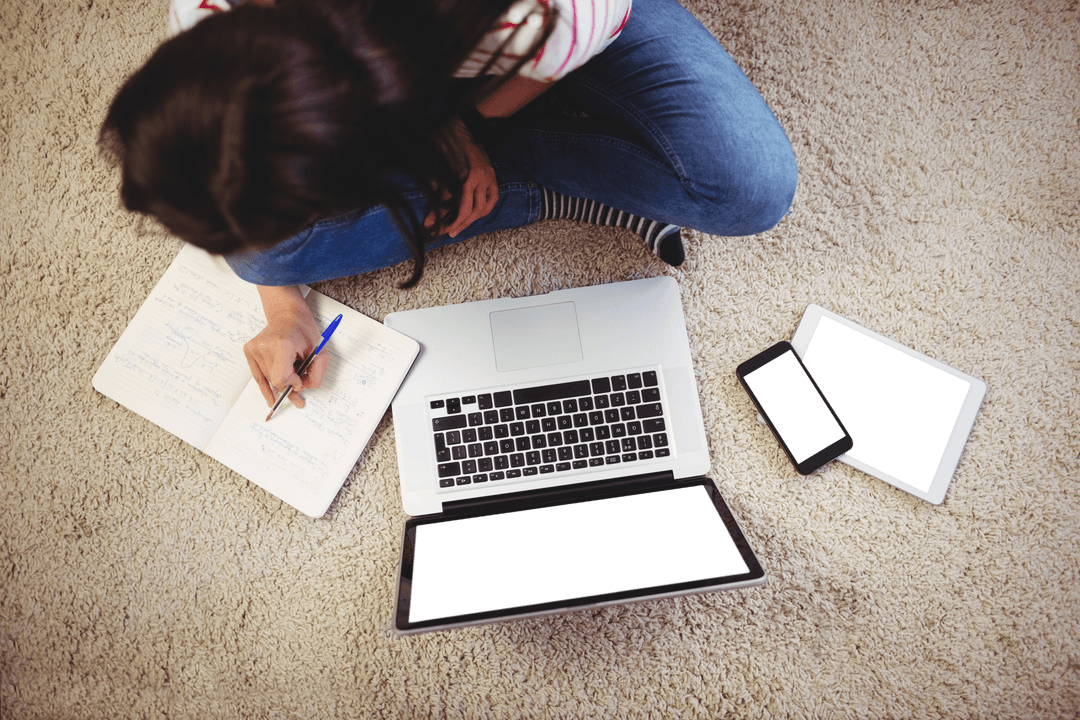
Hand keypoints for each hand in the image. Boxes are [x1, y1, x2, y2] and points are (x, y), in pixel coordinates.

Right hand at [244, 286, 328, 408]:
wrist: (287, 315)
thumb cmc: (303, 331)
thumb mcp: (320, 352)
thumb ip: (316, 374)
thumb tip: (301, 388)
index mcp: (282, 344)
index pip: (281, 377)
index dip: (293, 384)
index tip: (300, 379)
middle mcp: (264, 346)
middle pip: (275, 380)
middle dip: (289, 386)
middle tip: (298, 388)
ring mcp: (254, 348)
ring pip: (267, 380)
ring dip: (280, 383)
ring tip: (291, 379)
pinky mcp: (249, 350)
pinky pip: (258, 376)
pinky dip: (266, 387)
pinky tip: (271, 399)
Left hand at [424, 121, 498, 237]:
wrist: (460, 123)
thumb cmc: (442, 143)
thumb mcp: (433, 169)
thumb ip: (434, 197)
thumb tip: (429, 222)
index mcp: (465, 178)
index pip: (463, 211)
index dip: (453, 224)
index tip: (442, 232)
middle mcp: (479, 179)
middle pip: (474, 212)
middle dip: (460, 224)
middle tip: (448, 231)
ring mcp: (488, 176)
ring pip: (485, 207)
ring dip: (473, 218)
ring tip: (460, 223)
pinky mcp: (491, 174)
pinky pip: (492, 198)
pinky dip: (484, 207)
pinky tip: (474, 213)